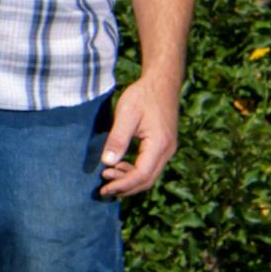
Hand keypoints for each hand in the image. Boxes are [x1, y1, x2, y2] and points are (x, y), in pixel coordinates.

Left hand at [99, 73, 180, 195]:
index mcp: (159, 145)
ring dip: (129, 180)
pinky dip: (134, 171)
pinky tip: (118, 166)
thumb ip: (117, 139)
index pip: (141, 175)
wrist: (162, 82)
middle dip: (124, 187)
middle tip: (103, 189)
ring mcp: (167, 149)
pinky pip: (150, 166)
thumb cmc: (143, 95)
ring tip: (107, 176)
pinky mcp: (163, 146)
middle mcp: (167, 151)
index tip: (103, 189)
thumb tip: (107, 163)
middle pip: (146, 180)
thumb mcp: (126, 114)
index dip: (121, 185)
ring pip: (149, 175)